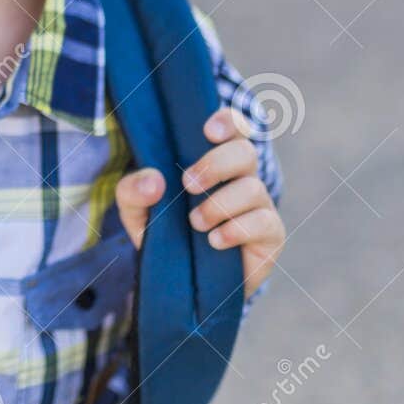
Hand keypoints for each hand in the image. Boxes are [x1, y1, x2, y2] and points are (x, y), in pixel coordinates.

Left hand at [113, 107, 284, 300]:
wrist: (183, 281)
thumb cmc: (164, 232)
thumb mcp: (137, 211)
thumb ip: (133, 191)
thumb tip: (153, 181)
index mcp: (214, 160)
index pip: (232, 127)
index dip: (227, 122)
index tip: (208, 131)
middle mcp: (242, 177)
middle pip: (245, 151)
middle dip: (215, 164)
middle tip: (187, 184)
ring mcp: (260, 205)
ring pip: (254, 188)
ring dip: (219, 205)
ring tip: (194, 224)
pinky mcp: (270, 235)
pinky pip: (264, 222)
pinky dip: (235, 230)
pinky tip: (214, 241)